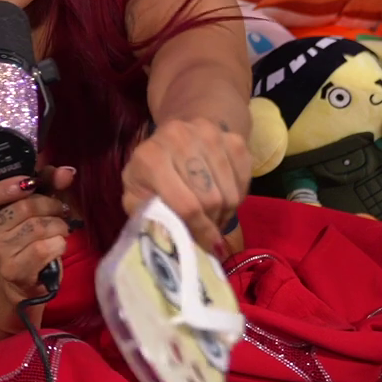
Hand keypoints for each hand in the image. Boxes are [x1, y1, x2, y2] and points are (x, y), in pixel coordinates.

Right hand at [0, 166, 77, 306]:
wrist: (26, 277)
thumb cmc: (31, 232)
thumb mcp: (39, 201)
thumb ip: (49, 182)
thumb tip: (67, 172)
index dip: (6, 187)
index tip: (31, 183)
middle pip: (23, 208)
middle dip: (51, 206)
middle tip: (61, 210)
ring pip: (37, 228)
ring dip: (58, 226)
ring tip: (61, 228)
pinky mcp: (15, 271)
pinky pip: (43, 249)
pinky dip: (59, 244)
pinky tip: (58, 245)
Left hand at [121, 118, 248, 254]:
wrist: (172, 137)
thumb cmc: (150, 173)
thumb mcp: (137, 194)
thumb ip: (148, 216)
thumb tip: (173, 242)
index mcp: (151, 157)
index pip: (185, 205)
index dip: (200, 231)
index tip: (208, 246)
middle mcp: (180, 139)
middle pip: (211, 199)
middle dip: (212, 222)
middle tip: (208, 230)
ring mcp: (209, 135)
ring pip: (230, 192)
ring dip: (225, 211)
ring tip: (213, 214)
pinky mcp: (232, 137)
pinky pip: (245, 180)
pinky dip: (237, 196)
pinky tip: (223, 195)